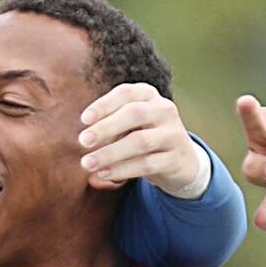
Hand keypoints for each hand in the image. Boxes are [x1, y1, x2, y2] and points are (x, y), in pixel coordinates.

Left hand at [79, 83, 209, 197]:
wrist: (181, 160)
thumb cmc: (144, 135)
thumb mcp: (128, 125)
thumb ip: (109, 125)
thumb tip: (85, 138)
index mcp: (149, 95)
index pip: (126, 93)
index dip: (104, 104)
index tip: (84, 120)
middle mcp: (164, 110)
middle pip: (134, 114)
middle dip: (105, 127)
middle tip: (83, 141)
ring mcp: (173, 134)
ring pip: (140, 141)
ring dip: (110, 153)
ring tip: (88, 163)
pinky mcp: (176, 158)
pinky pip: (147, 164)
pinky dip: (123, 169)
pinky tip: (104, 173)